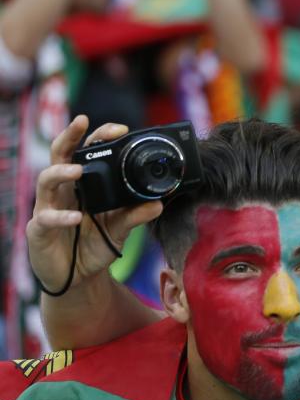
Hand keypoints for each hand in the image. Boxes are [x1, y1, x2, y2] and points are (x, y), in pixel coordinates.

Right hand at [26, 116, 163, 293]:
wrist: (78, 277)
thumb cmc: (95, 245)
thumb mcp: (120, 229)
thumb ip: (136, 215)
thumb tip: (159, 203)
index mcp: (83, 185)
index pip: (87, 153)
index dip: (98, 138)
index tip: (120, 129)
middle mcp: (63, 191)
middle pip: (60, 155)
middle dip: (69, 136)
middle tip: (83, 121)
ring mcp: (48, 207)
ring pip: (45, 181)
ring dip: (60, 173)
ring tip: (77, 171)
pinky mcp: (39, 229)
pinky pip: (46, 218)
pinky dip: (61, 217)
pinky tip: (76, 217)